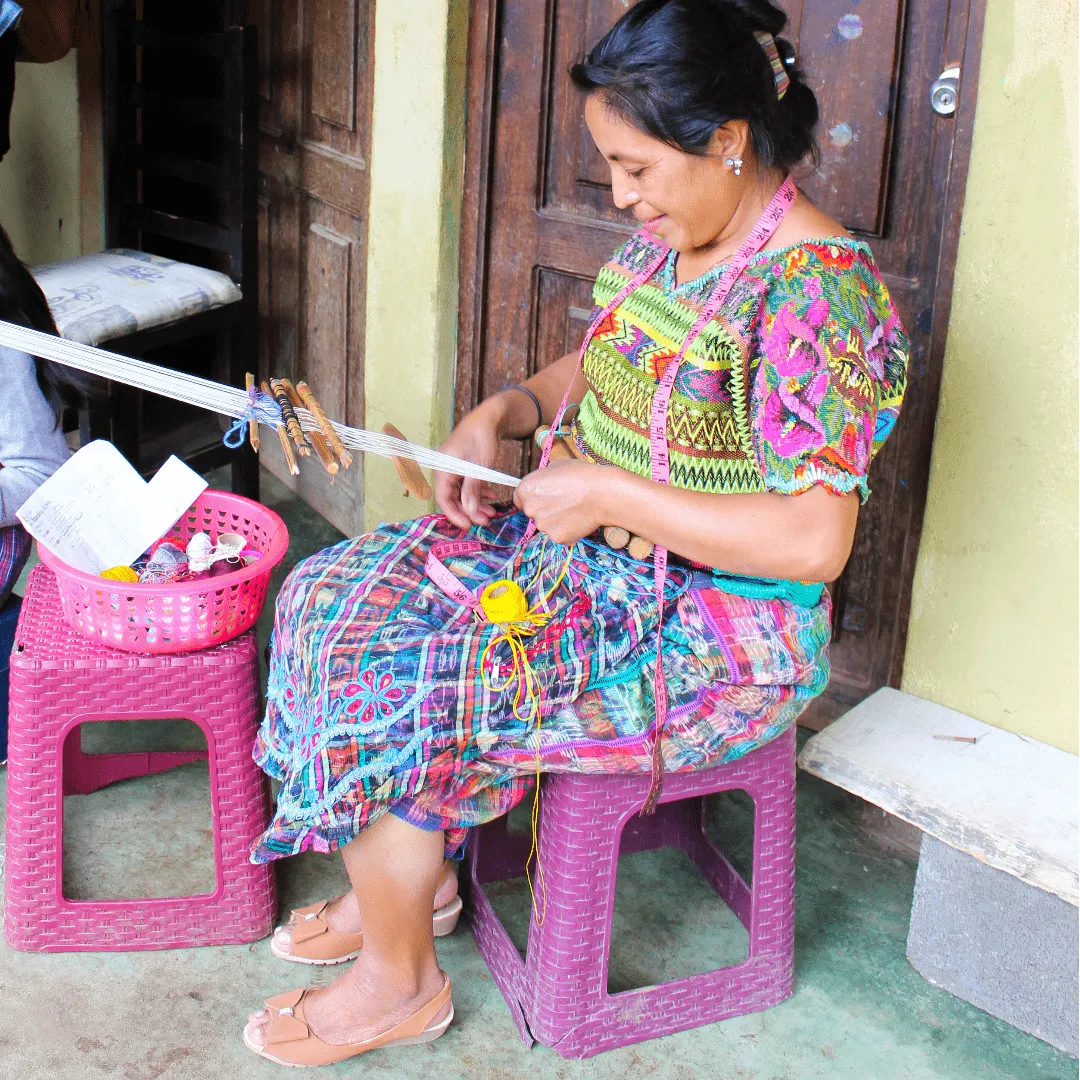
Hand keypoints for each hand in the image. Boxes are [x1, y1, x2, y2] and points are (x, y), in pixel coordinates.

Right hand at [434, 407, 505, 528]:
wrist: (490, 417)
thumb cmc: (483, 437)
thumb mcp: (479, 466)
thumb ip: (473, 489)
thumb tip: (470, 513)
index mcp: (443, 468)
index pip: (443, 498)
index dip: (454, 514)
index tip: (468, 526)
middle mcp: (446, 469)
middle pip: (452, 498)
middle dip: (469, 511)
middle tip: (486, 521)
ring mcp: (454, 468)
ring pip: (462, 493)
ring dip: (476, 504)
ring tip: (492, 512)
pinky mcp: (464, 466)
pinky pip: (467, 485)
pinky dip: (478, 492)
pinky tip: (491, 496)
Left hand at [513, 459, 612, 545]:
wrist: (602, 493)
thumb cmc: (581, 475)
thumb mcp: (557, 465)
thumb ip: (544, 476)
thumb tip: (544, 480)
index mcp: (526, 489)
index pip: (518, 498)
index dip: (532, 497)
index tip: (543, 497)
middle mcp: (530, 509)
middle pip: (532, 512)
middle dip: (544, 509)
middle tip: (564, 502)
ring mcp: (543, 526)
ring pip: (546, 525)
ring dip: (556, 520)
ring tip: (574, 510)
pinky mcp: (557, 538)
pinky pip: (559, 535)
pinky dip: (568, 530)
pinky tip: (579, 520)